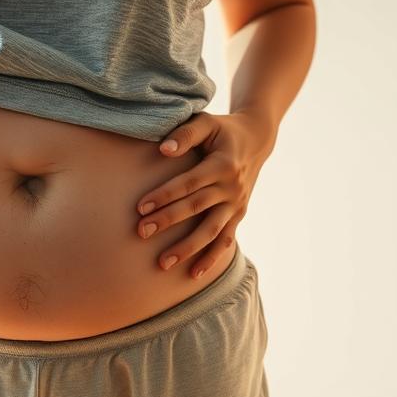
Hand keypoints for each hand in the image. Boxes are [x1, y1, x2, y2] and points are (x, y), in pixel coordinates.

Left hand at [135, 111, 275, 278]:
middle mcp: (232, 187)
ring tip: (162, 263)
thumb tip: (163, 149)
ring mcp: (236, 204)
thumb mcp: (206, 122)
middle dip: (168, 221)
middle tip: (140, 232)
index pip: (189, 183)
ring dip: (188, 248)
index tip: (140, 207)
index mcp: (222, 164)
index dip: (165, 195)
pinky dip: (211, 258)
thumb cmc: (222, 130)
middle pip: (196, 208)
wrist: (256, 140)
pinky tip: (193, 274)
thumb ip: (185, 133)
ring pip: (211, 230)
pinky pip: (225, 240)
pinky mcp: (238, 215)